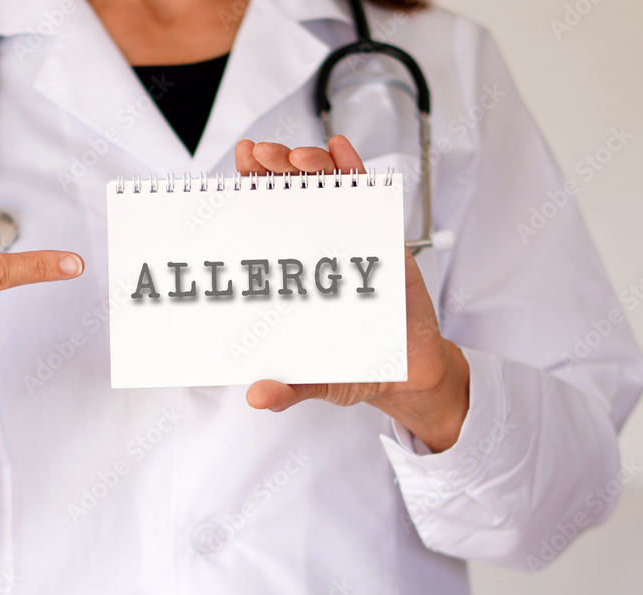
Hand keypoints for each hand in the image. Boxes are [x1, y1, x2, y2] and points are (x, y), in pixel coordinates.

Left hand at [234, 136, 468, 451]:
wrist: (408, 372)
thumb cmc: (356, 369)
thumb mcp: (317, 382)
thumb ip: (290, 388)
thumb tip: (259, 396)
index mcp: (292, 275)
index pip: (262, 225)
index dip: (247, 196)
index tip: (234, 172)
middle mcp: (316, 249)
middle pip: (288, 198)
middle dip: (271, 170)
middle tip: (258, 157)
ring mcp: (349, 239)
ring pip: (325, 189)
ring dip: (309, 165)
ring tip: (295, 157)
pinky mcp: (383, 239)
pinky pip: (368, 196)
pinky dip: (354, 169)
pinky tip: (341, 150)